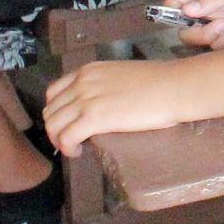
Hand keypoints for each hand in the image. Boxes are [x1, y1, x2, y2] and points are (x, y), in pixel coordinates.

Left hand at [41, 58, 202, 156]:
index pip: (54, 92)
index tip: (68, 124)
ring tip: (75, 147)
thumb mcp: (121, 75)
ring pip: (53, 125)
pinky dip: (68, 148)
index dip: (57, 112)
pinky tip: (79, 152)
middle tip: (71, 140)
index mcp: (88, 71)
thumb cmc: (158, 82)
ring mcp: (86, 100)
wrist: (173, 87)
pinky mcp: (94, 118)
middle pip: (50, 110)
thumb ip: (104, 85)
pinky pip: (66, 137)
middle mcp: (81, 83)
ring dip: (59, 140)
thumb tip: (103, 103)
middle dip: (55, 129)